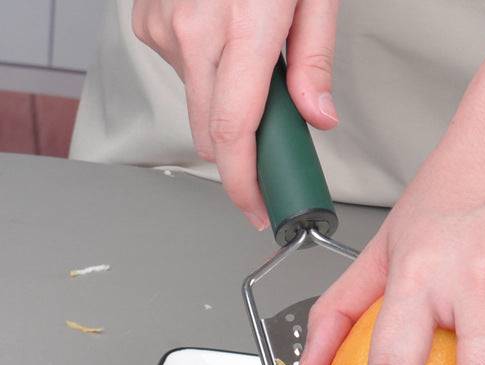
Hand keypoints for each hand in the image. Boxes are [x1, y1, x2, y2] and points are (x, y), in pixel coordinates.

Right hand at [133, 0, 339, 228]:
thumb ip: (314, 63)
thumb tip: (318, 118)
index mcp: (241, 30)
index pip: (235, 134)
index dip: (245, 184)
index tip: (256, 208)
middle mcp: (192, 31)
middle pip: (211, 134)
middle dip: (241, 153)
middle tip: (273, 142)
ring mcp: (164, 25)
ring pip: (196, 105)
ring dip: (224, 107)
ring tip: (252, 67)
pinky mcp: (148, 19)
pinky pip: (180, 73)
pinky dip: (206, 75)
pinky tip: (224, 44)